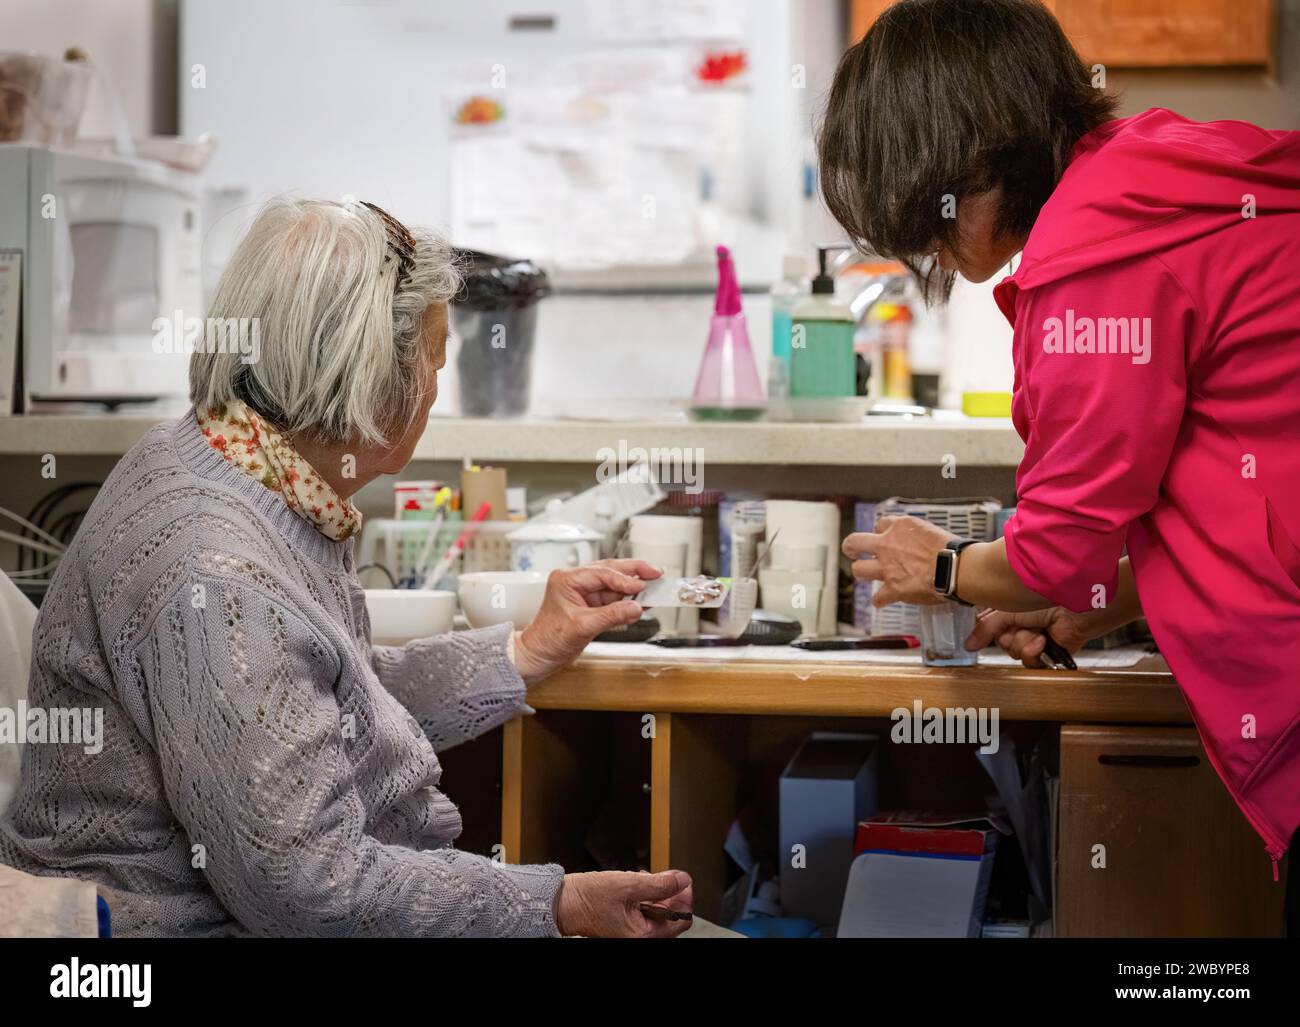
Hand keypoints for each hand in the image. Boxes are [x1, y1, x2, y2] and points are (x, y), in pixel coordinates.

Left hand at [511, 560, 660, 684]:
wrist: (540, 655)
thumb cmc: (548, 639)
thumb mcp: (583, 627)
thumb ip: (612, 616)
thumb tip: (635, 607)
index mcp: (567, 579)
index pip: (602, 573)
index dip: (624, 580)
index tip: (642, 585)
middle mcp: (575, 581)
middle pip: (610, 570)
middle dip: (634, 572)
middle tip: (655, 572)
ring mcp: (584, 592)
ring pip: (614, 583)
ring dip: (633, 586)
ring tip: (653, 587)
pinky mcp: (591, 604)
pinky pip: (613, 598)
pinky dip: (628, 600)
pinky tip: (641, 602)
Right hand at [554, 870, 693, 937]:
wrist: (562, 903)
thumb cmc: (587, 899)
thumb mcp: (628, 885)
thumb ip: (659, 884)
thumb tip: (682, 881)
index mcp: (644, 935)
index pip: (682, 921)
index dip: (685, 898)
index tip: (681, 881)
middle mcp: (640, 937)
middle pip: (671, 916)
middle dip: (669, 893)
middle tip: (664, 876)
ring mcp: (632, 931)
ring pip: (658, 911)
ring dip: (656, 892)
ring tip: (646, 878)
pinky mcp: (625, 923)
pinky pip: (645, 910)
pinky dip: (645, 895)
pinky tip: (636, 883)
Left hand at [843, 516, 955, 607]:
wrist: (955, 567)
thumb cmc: (951, 549)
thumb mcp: (930, 530)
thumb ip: (916, 536)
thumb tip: (916, 543)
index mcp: (900, 527)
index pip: (881, 524)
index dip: (881, 533)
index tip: (884, 537)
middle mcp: (888, 545)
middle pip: (855, 542)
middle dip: (851, 547)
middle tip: (852, 551)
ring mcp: (887, 567)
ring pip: (859, 569)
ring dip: (862, 572)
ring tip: (865, 575)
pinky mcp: (893, 588)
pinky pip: (878, 598)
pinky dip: (880, 601)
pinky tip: (882, 601)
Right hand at [964, 606, 1096, 666]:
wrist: (1075, 608)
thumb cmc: (1046, 599)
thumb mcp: (1008, 611)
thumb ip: (986, 627)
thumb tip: (968, 645)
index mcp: (1011, 615)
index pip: (991, 630)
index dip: (991, 631)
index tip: (997, 624)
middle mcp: (1022, 628)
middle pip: (1002, 644)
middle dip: (1012, 636)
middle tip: (1023, 625)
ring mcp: (1034, 641)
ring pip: (1014, 653)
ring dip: (1025, 643)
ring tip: (1038, 632)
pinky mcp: (1047, 654)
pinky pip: (1030, 663)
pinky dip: (1034, 652)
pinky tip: (1044, 641)